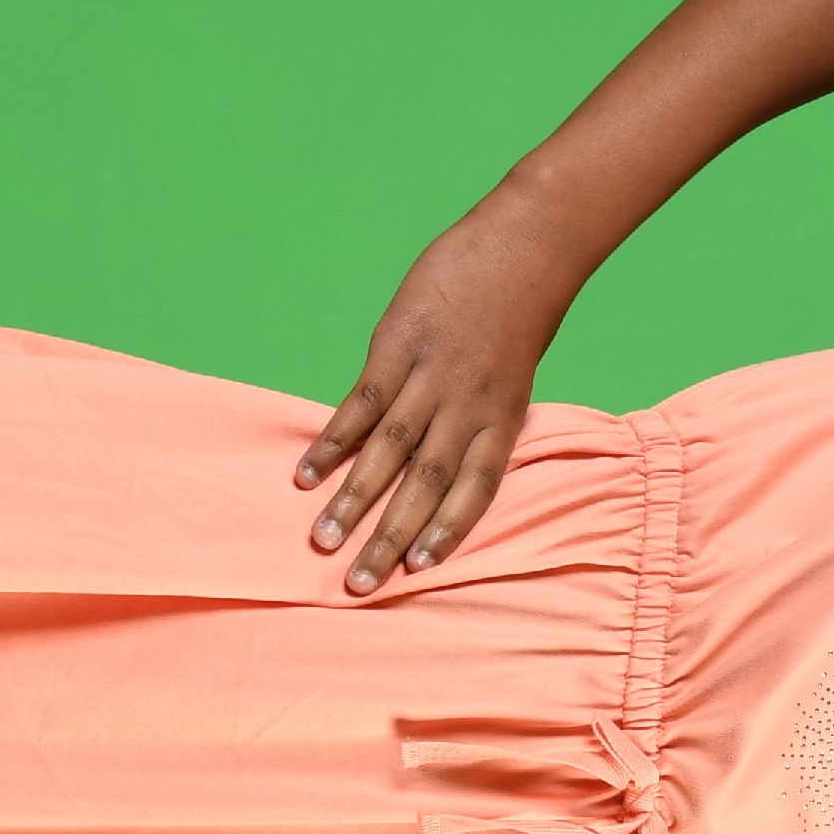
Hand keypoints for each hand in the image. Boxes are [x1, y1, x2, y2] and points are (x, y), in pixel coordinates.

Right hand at [293, 212, 572, 593]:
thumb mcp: (509, 382)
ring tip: (322, 539)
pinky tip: (308, 472)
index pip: (475, 491)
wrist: (524, 249)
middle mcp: (468, 408)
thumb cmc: (516, 320)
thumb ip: (475, 424)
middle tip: (356, 584)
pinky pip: (361, 404)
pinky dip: (334, 440)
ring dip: (353, 499)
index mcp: (502, 422)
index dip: (446, 531)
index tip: (417, 571)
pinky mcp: (398, 347)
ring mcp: (432, 377)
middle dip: (390, 538)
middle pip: (425, 485)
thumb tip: (432, 468)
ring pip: (389, 451)